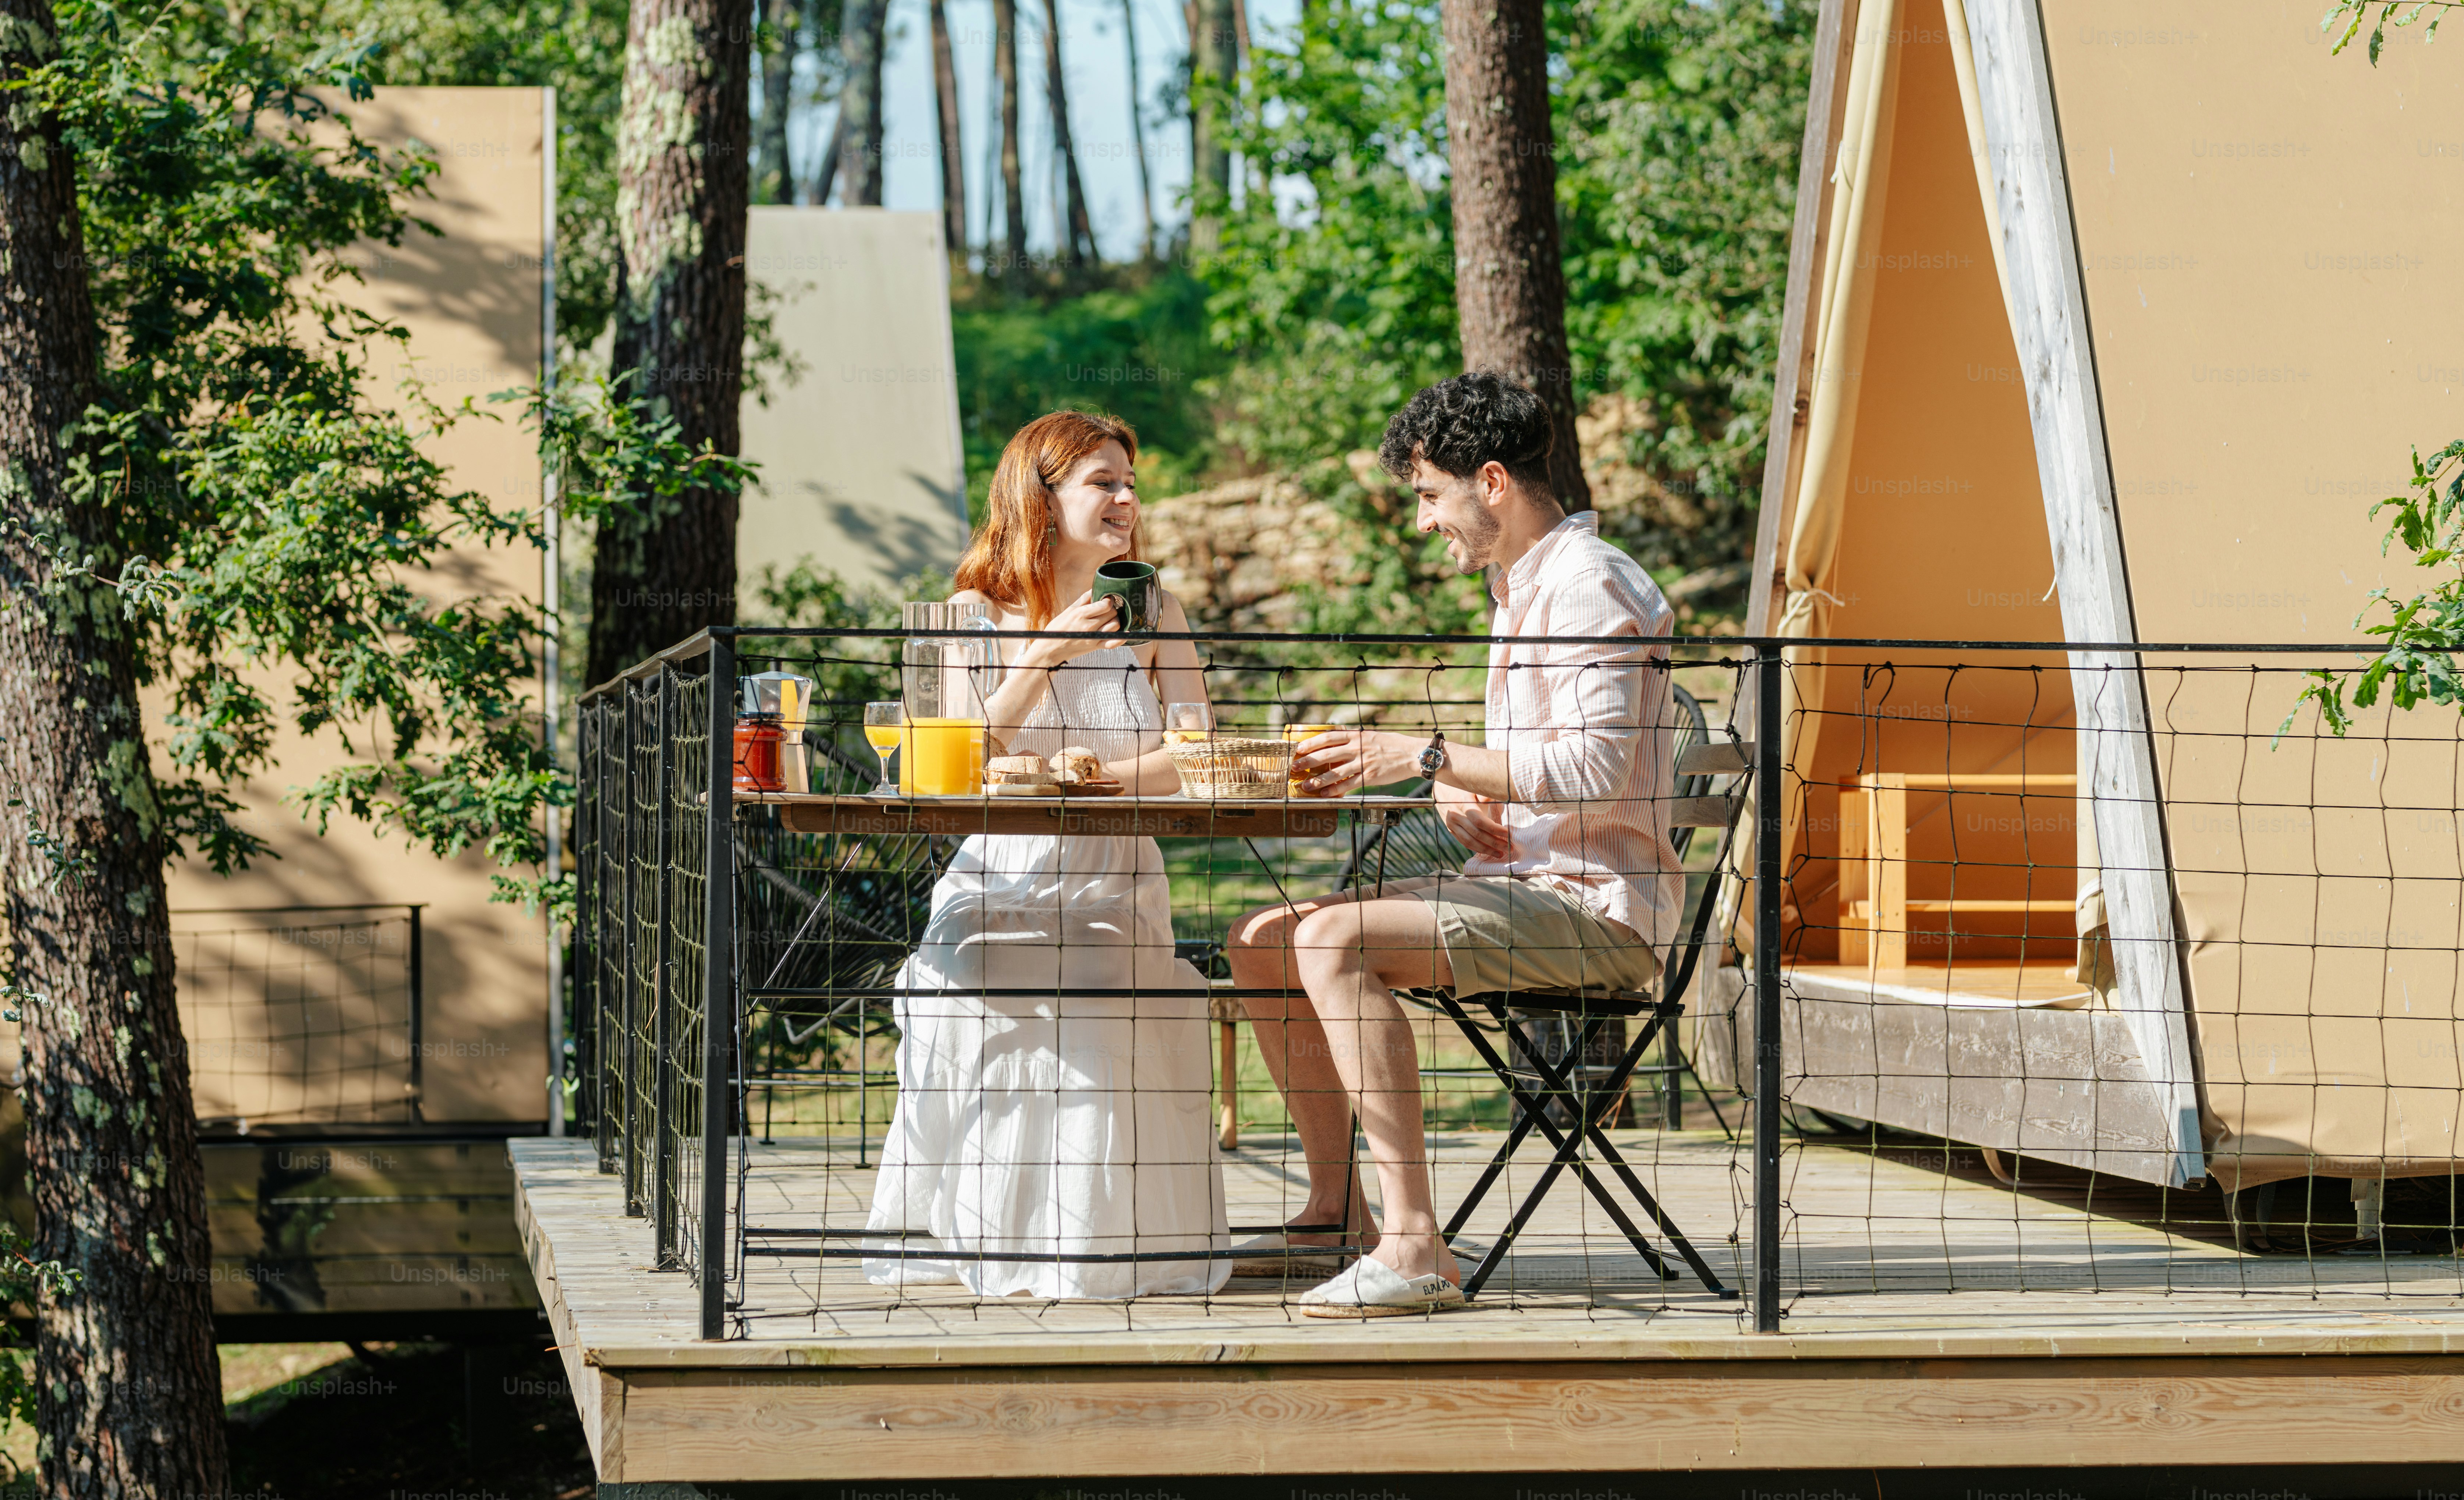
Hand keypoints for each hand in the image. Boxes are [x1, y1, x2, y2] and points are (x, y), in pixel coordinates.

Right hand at [1018, 591, 1121, 668]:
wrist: (1051, 650)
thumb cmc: (1058, 628)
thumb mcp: (1068, 610)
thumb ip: (1083, 600)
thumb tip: (1095, 588)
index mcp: (1081, 614)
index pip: (1105, 605)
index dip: (1109, 600)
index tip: (1107, 599)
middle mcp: (1089, 626)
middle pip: (1112, 614)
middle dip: (1112, 609)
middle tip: (1108, 608)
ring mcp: (1094, 637)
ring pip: (1115, 626)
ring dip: (1116, 620)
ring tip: (1110, 618)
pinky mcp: (1096, 647)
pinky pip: (1113, 643)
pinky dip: (1121, 638)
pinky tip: (1125, 632)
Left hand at [1290, 729, 1423, 793]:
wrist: (1413, 754)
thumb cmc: (1392, 744)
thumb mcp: (1372, 736)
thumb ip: (1355, 740)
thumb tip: (1337, 744)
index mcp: (1357, 735)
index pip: (1329, 737)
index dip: (1311, 743)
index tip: (1298, 748)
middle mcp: (1358, 748)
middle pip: (1327, 754)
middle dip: (1308, 761)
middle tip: (1294, 767)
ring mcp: (1364, 762)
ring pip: (1335, 772)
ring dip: (1318, 780)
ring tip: (1305, 786)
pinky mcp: (1370, 776)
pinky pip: (1349, 784)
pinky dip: (1336, 790)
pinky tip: (1326, 795)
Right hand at [1437, 789, 1512, 860]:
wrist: (1441, 788)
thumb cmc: (1463, 787)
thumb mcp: (1473, 786)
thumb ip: (1484, 793)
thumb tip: (1492, 799)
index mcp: (1463, 804)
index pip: (1480, 821)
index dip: (1494, 829)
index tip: (1508, 834)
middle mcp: (1456, 816)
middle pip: (1477, 834)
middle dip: (1494, 842)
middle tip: (1509, 848)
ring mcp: (1452, 824)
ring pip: (1469, 842)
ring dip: (1486, 850)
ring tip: (1500, 854)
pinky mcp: (1450, 830)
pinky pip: (1464, 842)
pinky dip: (1476, 848)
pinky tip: (1487, 852)